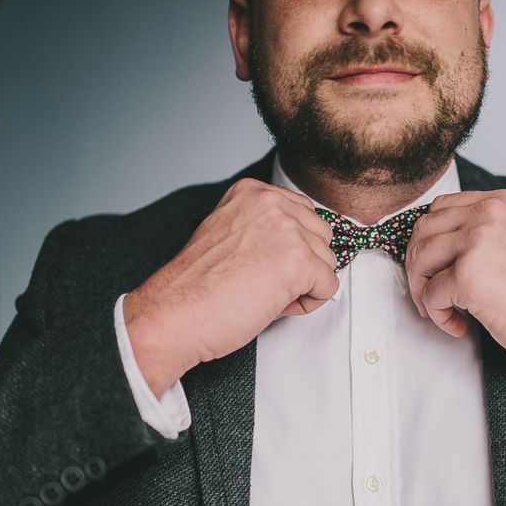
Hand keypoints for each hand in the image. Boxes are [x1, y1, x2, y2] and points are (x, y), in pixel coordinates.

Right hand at [124, 178, 337, 395]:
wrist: (175, 313)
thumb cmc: (197, 286)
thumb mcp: (230, 235)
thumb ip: (263, 228)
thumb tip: (302, 244)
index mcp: (252, 193)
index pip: (303, 214)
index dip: (288, 248)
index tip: (257, 264)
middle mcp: (272, 203)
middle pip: (320, 236)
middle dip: (301, 264)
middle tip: (262, 284)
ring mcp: (288, 230)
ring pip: (327, 262)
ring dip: (304, 285)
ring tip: (264, 295)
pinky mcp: (299, 261)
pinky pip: (329, 286)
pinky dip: (308, 304)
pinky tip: (273, 305)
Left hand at [404, 190, 505, 391]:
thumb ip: (482, 234)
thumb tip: (435, 247)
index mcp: (500, 202)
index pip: (439, 209)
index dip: (428, 242)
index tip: (435, 269)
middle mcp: (487, 213)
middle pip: (422, 232)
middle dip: (418, 267)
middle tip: (431, 295)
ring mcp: (476, 242)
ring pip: (418, 260)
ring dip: (422, 291)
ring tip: (443, 311)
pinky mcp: (467, 276)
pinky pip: (429, 295)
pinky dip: (438, 316)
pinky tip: (460, 326)